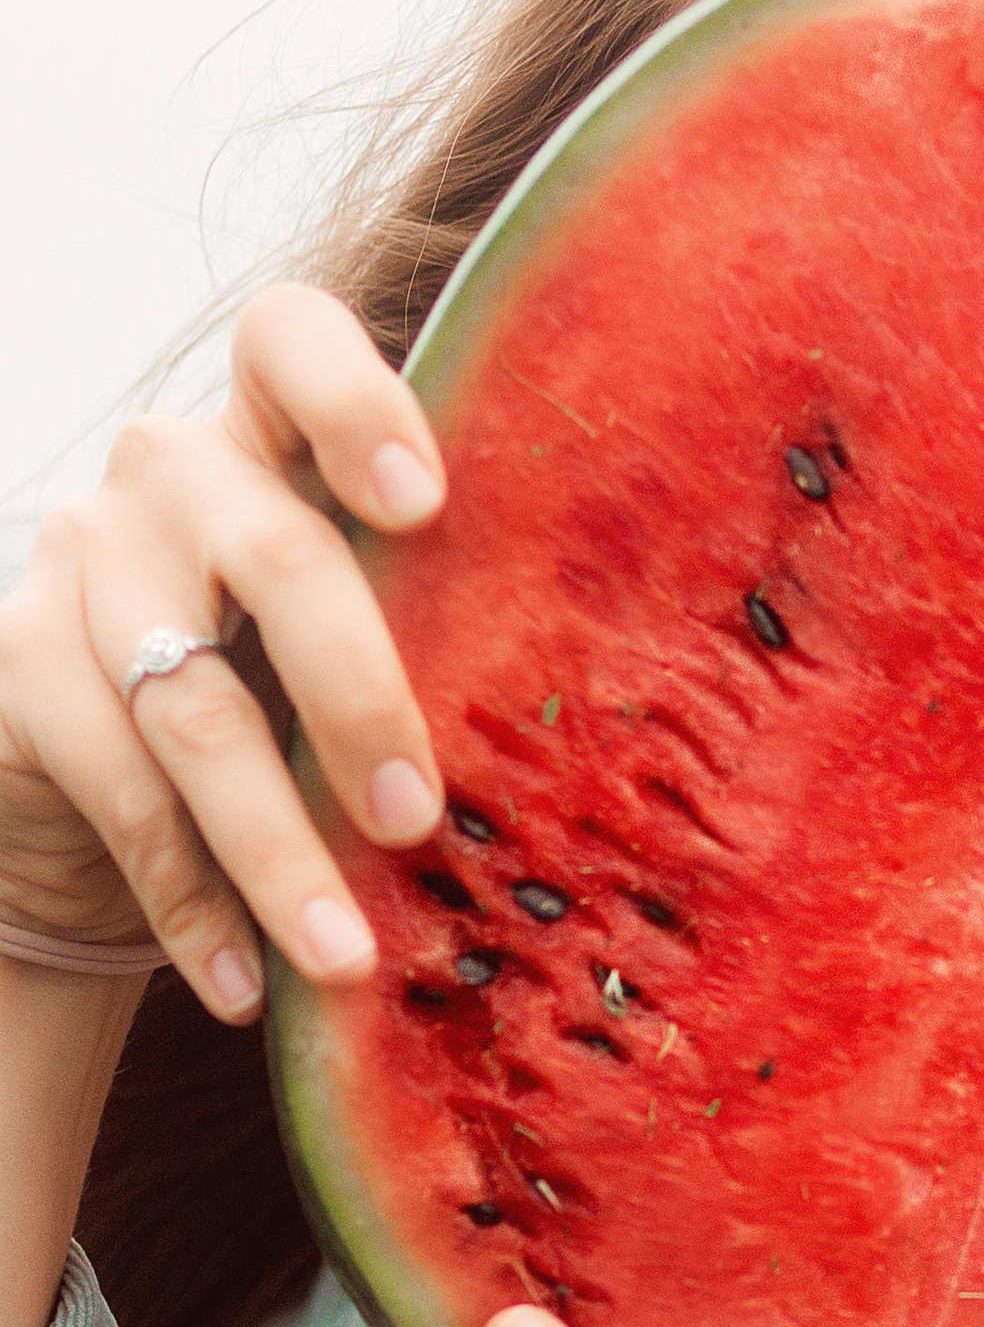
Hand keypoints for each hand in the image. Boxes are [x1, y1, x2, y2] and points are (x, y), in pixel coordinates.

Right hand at [0, 284, 448, 1015]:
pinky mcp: (13, 659)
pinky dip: (192, 903)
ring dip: (277, 852)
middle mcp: (172, 471)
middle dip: (359, 700)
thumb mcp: (350, 647)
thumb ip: (428, 639)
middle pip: (276, 557)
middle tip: (420, 821)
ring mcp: (81, 555)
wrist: (91, 779)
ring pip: (191, 708)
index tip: (425, 506)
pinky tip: (242, 986)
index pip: (292, 340)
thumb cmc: (277, 696)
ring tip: (346, 958)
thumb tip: (583, 768)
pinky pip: (118, 791)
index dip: (356, 402)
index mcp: (274, 434)